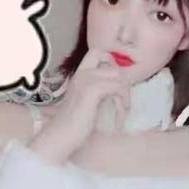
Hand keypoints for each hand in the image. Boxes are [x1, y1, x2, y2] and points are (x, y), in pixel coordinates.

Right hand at [30, 48, 129, 162]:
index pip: (99, 52)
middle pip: (113, 65)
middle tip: (123, 101)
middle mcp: (81, 73)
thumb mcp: (89, 101)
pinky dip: (123, 100)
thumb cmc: (77, 124)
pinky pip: (117, 87)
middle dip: (123, 82)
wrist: (62, 136)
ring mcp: (85, 80)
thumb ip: (101, 90)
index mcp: (79, 74)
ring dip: (125, 94)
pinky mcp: (91, 90)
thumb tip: (124, 86)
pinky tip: (120, 113)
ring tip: (122, 110)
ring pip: (119, 76)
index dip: (113, 65)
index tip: (116, 86)